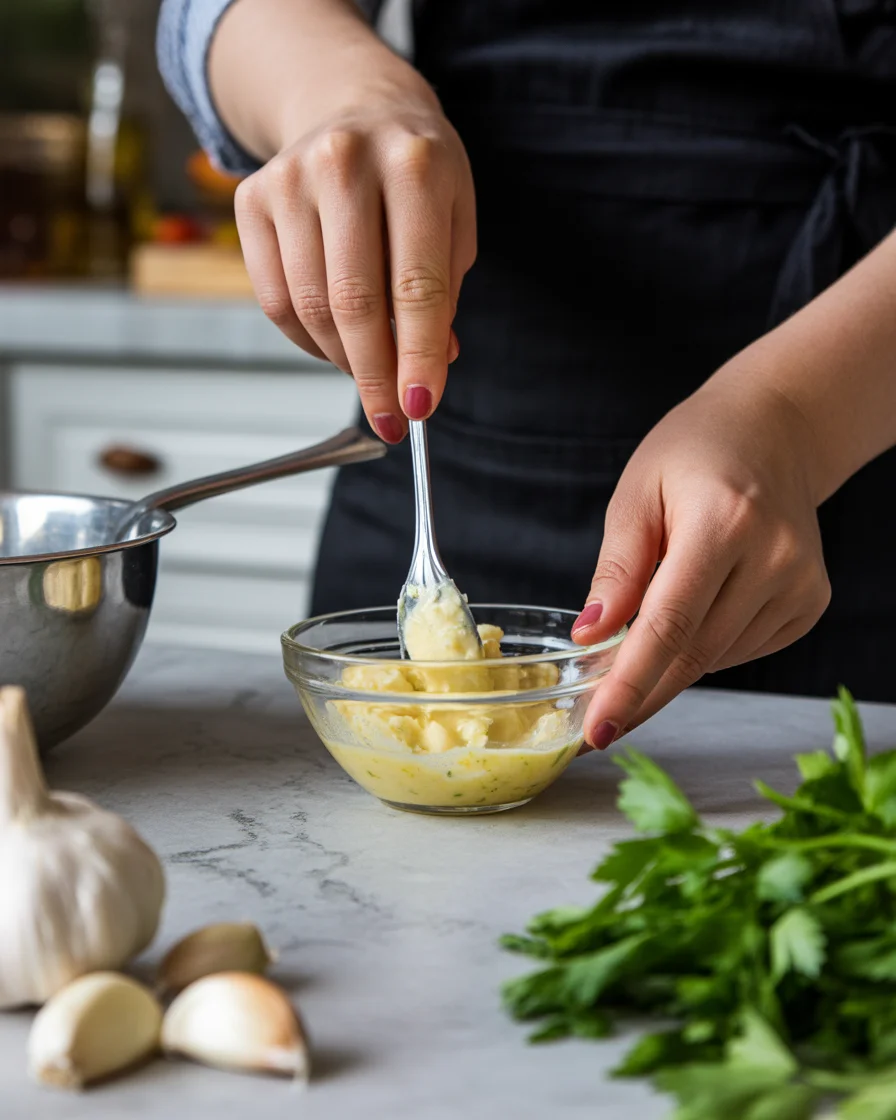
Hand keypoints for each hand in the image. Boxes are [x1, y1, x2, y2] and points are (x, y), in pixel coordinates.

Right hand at [233, 71, 475, 442]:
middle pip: (354, 303)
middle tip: (390, 416)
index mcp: (415, 166)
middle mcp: (345, 164)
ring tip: (370, 371)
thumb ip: (443, 292)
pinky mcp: (250, 199)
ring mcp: (290, 179)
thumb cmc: (415, 174)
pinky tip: (336, 340)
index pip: (417, 285)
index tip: (420, 407)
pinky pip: (276, 301)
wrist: (355, 107)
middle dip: (375, 375)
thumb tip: (428, 365)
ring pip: (310, 309)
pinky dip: (308, 340)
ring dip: (344, 360)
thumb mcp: (455, 219)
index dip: (418, 356)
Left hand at [572, 374, 831, 748]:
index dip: (629, 685)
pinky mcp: (810, 602)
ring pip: (715, 659)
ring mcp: (800, 584)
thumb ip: (617, 568)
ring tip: (639, 635)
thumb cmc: (695, 452)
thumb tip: (590, 635)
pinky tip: (695, 610)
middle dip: (640, 692)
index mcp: (723, 523)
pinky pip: (741, 650)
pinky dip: (704, 648)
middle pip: (692, 654)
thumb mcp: (636, 494)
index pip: (668, 626)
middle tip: (597, 719)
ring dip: (669, 664)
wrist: (775, 430)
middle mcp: (773, 558)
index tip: (598, 728)